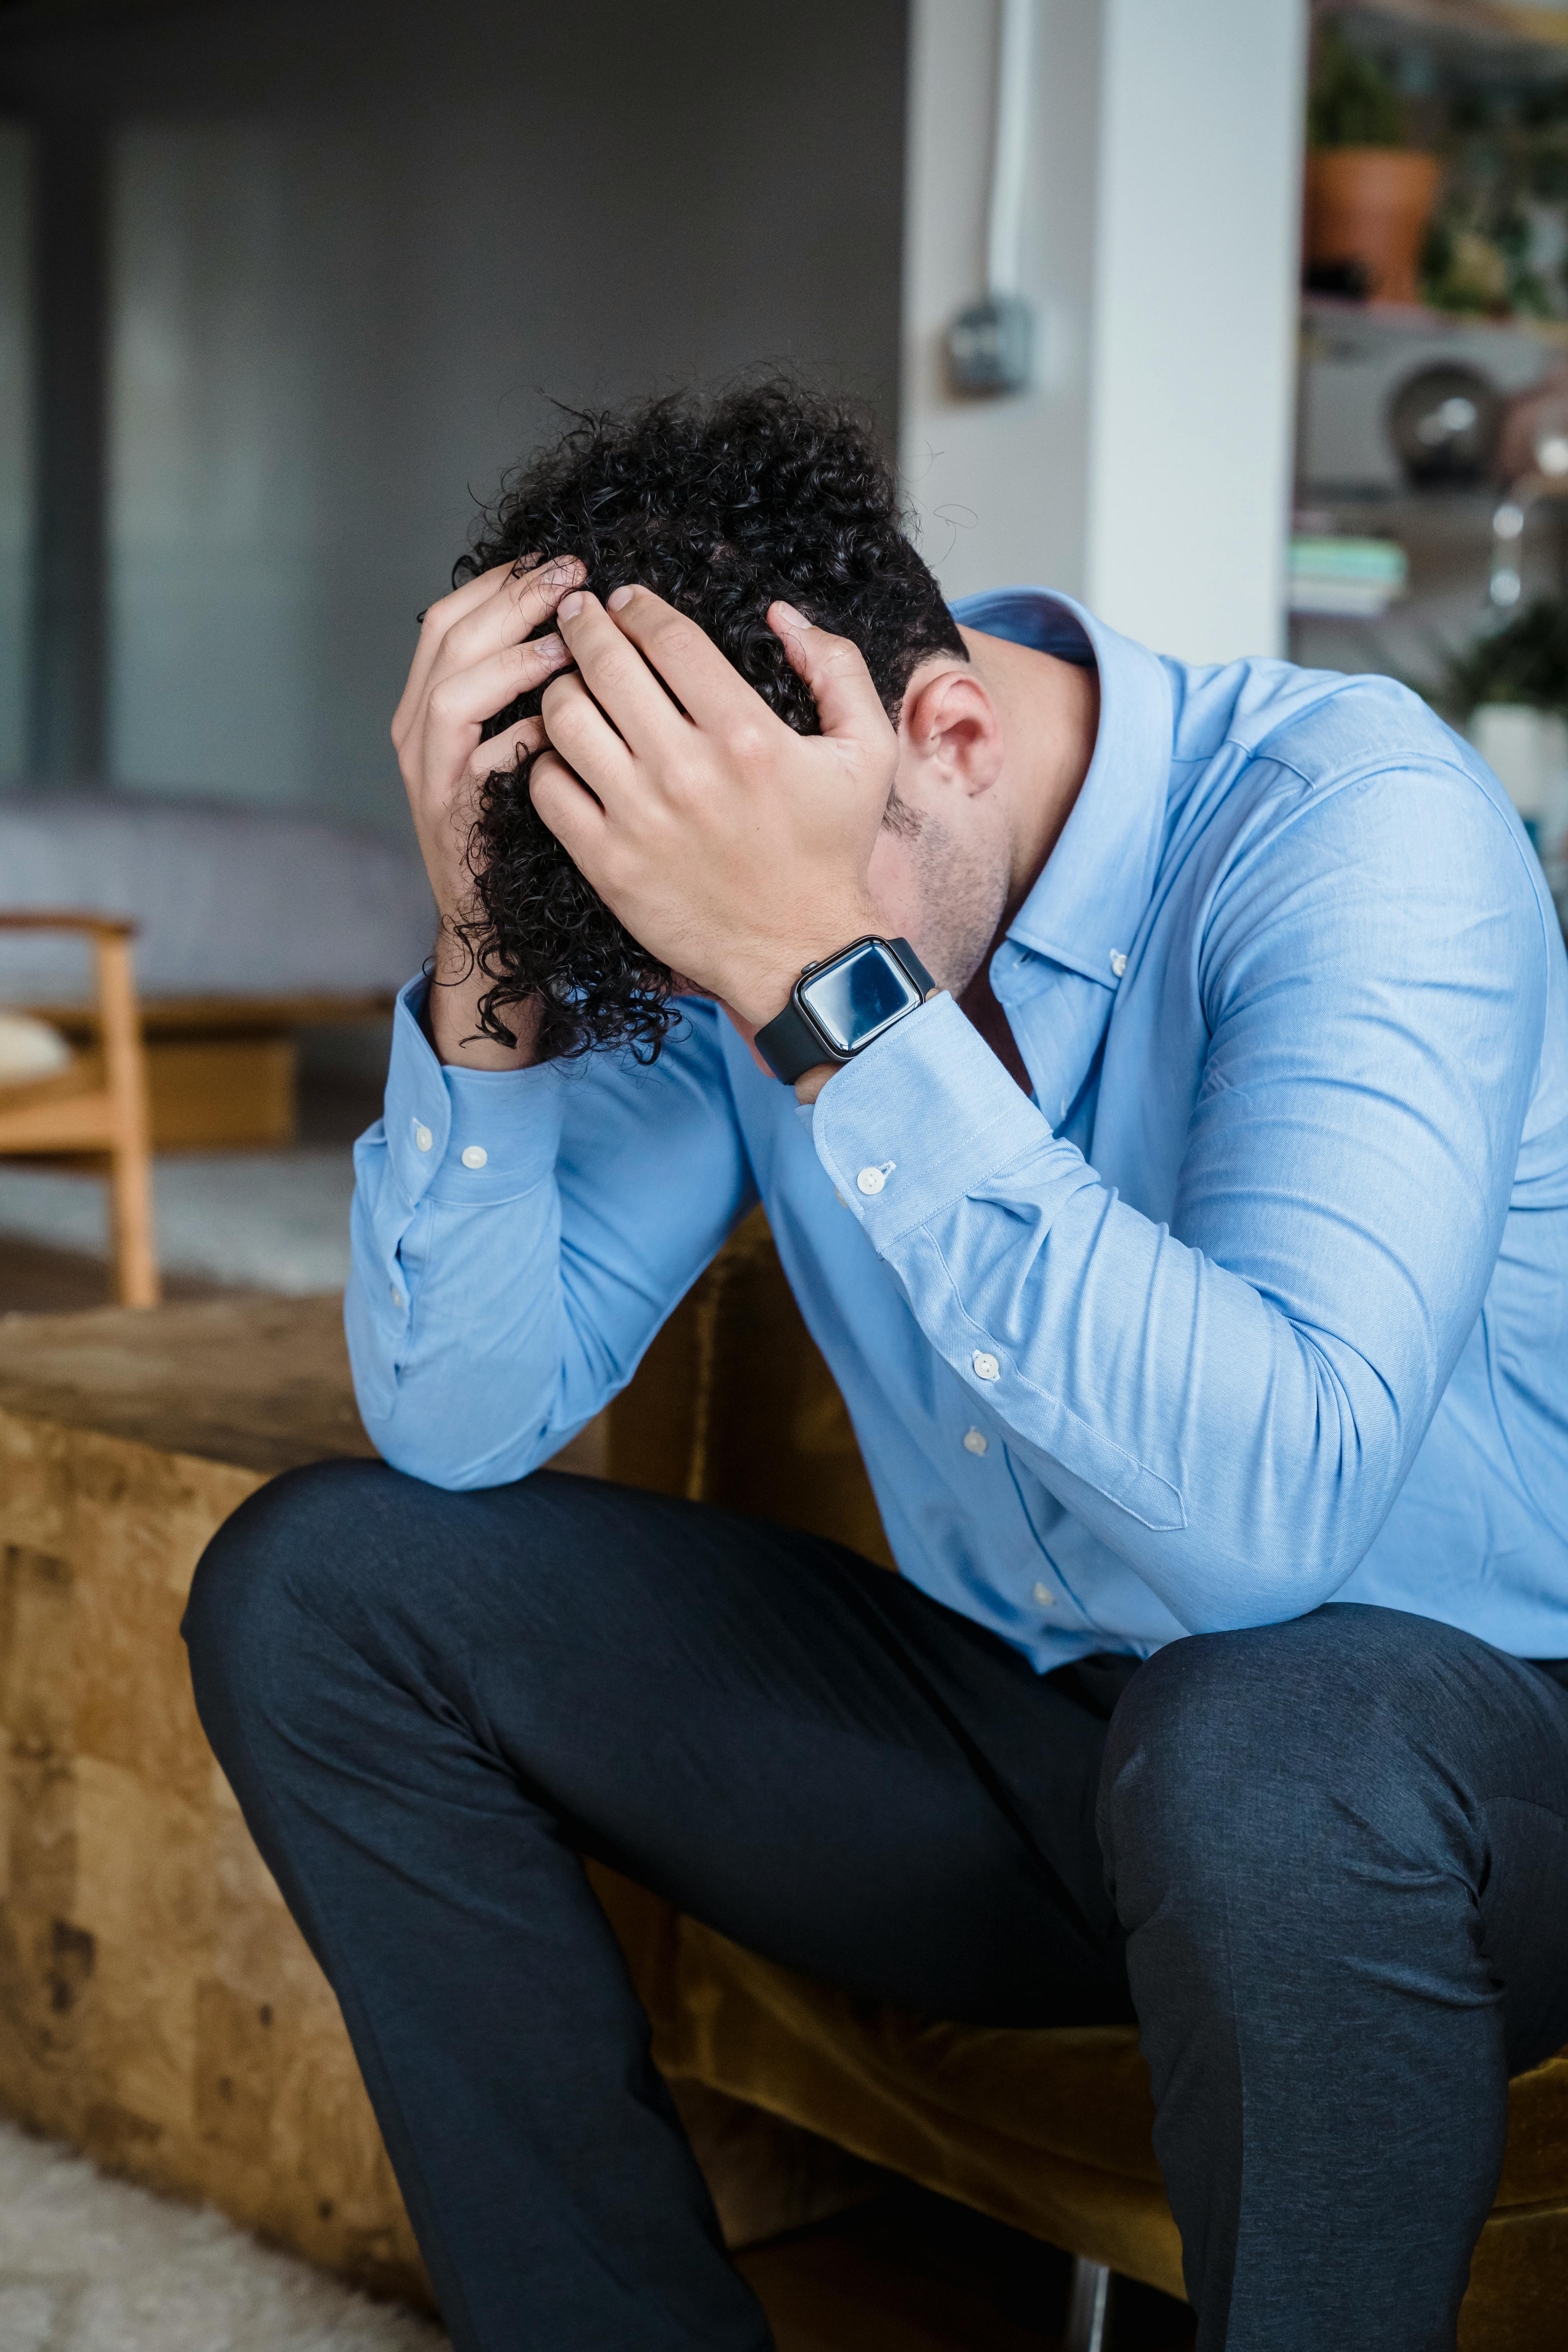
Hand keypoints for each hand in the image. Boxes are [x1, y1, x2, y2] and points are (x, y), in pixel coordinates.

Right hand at [390, 553, 583, 1063]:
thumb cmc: (519, 822)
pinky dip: (519, 734)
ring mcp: (428, 772)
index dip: (502, 581)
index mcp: (430, 702)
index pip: (452, 616)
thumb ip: (528, 688)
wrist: (494, 917)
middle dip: (511, 599)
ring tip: (567, 644)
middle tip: (572, 577)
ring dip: (512, 658)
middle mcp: (416, 730)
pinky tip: (561, 724)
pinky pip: (479, 759)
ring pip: (452, 689)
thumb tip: (579, 623)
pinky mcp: (450, 812)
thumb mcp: (518, 740)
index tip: (559, 560)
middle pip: (448, 636)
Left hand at [532, 587, 895, 1028]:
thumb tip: (784, 615)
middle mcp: (686, 770)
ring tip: (568, 682)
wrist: (801, 952)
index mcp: (746, 735)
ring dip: (560, 687)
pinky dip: (546, 760)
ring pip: (565, 719)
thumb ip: (837, 669)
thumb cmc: (831, 852)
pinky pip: (548, 789)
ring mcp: (639, 818)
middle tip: (577, 614)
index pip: (669, 639)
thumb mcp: (868, 752)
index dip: (638, 607)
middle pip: (605, 665)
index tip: (624, 599)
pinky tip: (563, 753)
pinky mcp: (607, 863)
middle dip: (583, 625)